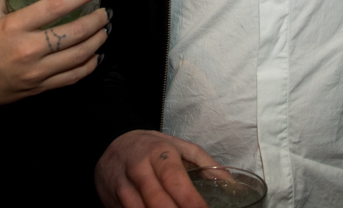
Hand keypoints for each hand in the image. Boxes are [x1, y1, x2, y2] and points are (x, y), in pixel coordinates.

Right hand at [0, 0, 108, 121]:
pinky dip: (89, 65)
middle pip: (75, 33)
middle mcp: (29, 50)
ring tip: (105, 28)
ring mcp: (36, 73)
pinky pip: (72, 78)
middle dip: (97, 20)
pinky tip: (96, 55)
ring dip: (98, 40)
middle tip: (106, 10)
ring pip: (79, 57)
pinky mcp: (38, 89)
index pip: (56, 7)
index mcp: (14, 28)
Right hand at [95, 130, 216, 207]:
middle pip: (157, 200)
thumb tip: (231, 184)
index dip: (190, 201)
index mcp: (159, 153)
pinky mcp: (112, 200)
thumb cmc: (153, 147)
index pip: (175, 180)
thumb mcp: (180, 147)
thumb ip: (206, 164)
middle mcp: (139, 169)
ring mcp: (122, 186)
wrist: (113, 142)